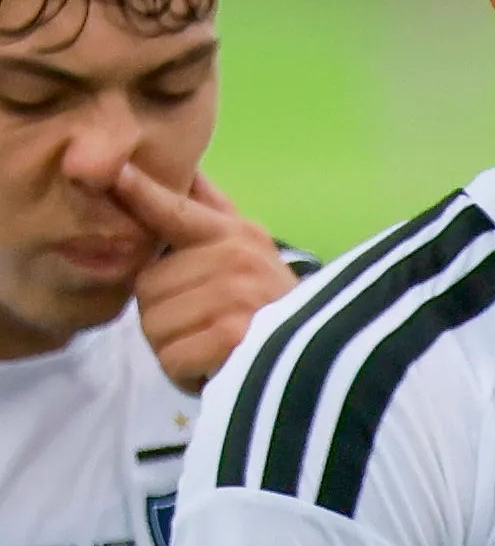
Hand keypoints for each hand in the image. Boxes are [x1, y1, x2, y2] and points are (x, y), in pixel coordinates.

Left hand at [113, 161, 292, 390]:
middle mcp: (238, 257)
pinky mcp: (234, 336)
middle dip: (165, 317)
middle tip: (204, 329)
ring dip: (175, 350)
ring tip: (211, 349)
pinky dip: (187, 375)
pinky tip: (215, 370)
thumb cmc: (272, 312)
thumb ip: (211, 215)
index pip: (175, 209)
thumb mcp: (247, 254)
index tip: (115, 173)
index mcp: (237, 235)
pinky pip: (172, 358)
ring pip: (154, 326)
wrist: (329, 365)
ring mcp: (238, 295)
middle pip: (147, 286)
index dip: (139, 192)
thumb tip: (188, 170)